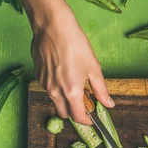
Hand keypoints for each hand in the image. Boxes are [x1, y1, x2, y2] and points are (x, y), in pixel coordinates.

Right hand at [31, 5, 112, 124]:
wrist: (53, 26)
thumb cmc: (75, 44)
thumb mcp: (93, 67)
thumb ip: (101, 89)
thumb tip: (109, 104)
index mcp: (71, 92)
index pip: (78, 117)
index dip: (87, 121)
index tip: (92, 118)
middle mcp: (55, 91)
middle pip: (64, 113)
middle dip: (74, 112)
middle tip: (84, 101)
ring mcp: (44, 84)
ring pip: (55, 101)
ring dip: (65, 99)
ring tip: (74, 82)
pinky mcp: (38, 75)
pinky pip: (48, 88)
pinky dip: (56, 87)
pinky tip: (63, 72)